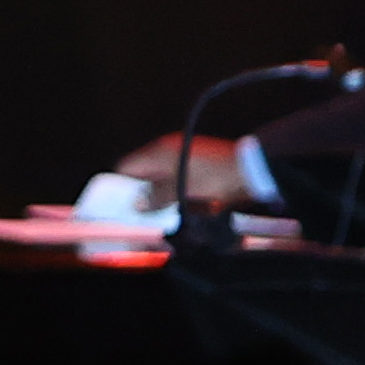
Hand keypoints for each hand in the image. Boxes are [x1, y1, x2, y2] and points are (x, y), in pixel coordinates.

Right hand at [106, 129, 266, 208]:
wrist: (249, 169)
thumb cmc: (215, 176)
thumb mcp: (182, 189)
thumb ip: (157, 197)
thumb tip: (136, 204)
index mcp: (159, 151)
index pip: (126, 166)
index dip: (118, 185)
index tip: (115, 204)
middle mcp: (166, 151)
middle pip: (140, 173)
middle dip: (136, 193)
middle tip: (135, 214)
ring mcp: (180, 156)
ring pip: (156, 178)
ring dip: (154, 195)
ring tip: (155, 214)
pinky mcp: (193, 164)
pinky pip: (172, 179)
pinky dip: (169, 192)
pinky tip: (173, 206)